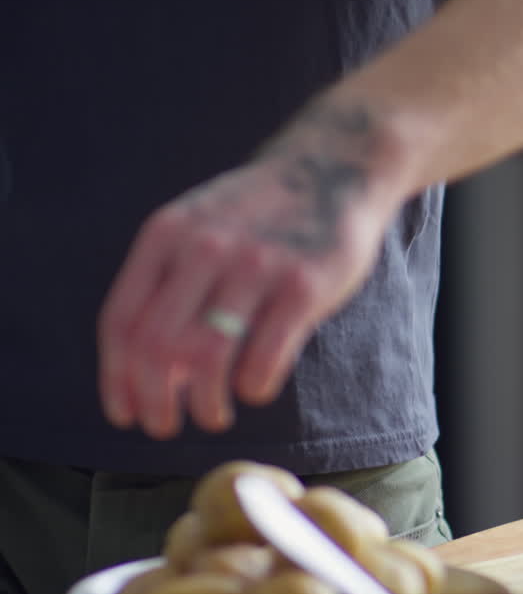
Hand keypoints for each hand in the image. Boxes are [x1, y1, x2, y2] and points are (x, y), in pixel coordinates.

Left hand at [99, 107, 398, 438]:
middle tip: (167, 426)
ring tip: (213, 416)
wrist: (335, 167)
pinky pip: (264, 357)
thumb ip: (169, 280)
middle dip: (156, 401)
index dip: (118, 380)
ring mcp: (256, 266)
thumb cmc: (263, 212)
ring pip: (206, 358)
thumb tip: (143, 365)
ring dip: (204, 403)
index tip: (127, 415)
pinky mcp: (304, 285)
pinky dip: (253, 387)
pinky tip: (256, 390)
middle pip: (157, 348)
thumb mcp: (200, 224)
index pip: (122, 323)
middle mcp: (205, 248)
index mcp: (167, 236)